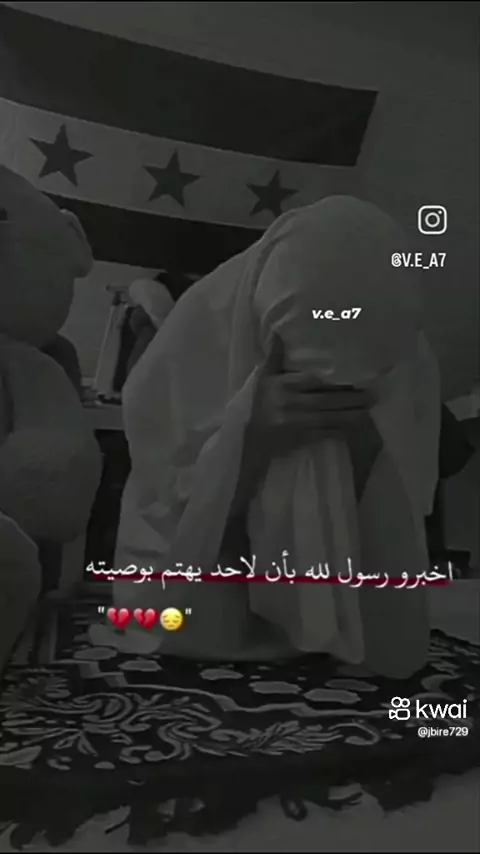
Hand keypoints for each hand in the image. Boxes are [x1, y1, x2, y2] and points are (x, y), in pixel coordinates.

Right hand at [248, 335, 373, 454]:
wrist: (250, 439)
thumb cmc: (259, 403)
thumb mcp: (263, 378)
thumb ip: (274, 356)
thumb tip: (279, 332)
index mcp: (282, 386)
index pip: (312, 381)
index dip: (333, 381)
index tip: (354, 378)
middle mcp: (290, 403)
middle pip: (326, 401)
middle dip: (350, 400)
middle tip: (372, 396)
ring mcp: (296, 423)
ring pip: (329, 419)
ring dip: (351, 415)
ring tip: (369, 409)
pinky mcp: (301, 438)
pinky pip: (326, 433)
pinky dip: (342, 430)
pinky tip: (355, 426)